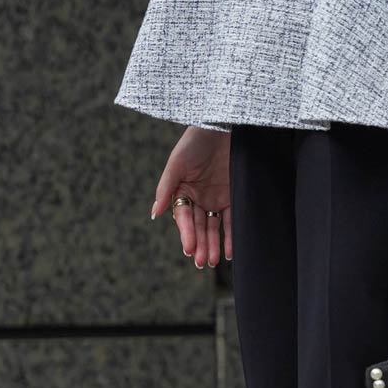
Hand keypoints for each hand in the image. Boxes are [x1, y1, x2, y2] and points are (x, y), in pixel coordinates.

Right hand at [152, 126, 231, 267]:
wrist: (224, 125)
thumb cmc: (196, 140)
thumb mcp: (178, 162)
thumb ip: (166, 187)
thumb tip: (155, 212)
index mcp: (181, 190)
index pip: (183, 217)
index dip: (186, 233)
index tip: (189, 248)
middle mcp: (198, 197)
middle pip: (198, 226)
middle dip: (199, 245)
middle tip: (201, 262)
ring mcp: (216, 198)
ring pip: (214, 227)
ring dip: (213, 245)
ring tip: (212, 261)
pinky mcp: (233, 196)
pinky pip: (232, 220)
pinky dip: (230, 236)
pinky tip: (229, 252)